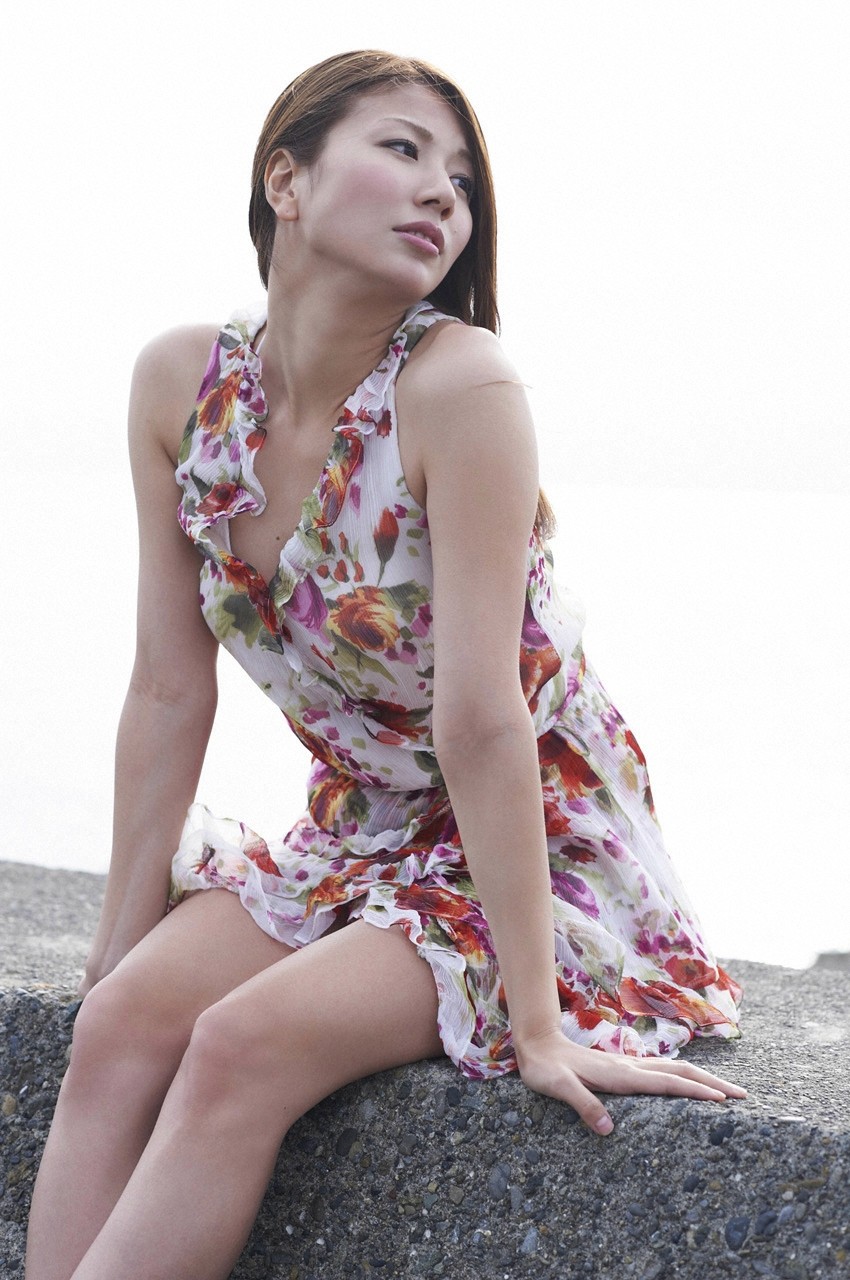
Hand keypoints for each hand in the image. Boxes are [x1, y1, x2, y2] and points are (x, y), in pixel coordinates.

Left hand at [515, 1028, 746, 1134]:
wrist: (536, 1043)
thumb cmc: (545, 1069)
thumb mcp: (559, 1088)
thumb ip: (583, 1106)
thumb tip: (609, 1130)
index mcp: (621, 1075)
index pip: (668, 1083)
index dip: (697, 1092)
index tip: (725, 1102)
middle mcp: (630, 1067)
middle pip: (681, 1072)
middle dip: (713, 1084)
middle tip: (742, 1096)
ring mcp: (627, 1065)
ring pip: (673, 1069)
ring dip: (701, 1079)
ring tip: (725, 1092)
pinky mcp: (621, 1067)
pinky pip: (661, 1072)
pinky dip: (683, 1077)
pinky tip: (686, 1085)